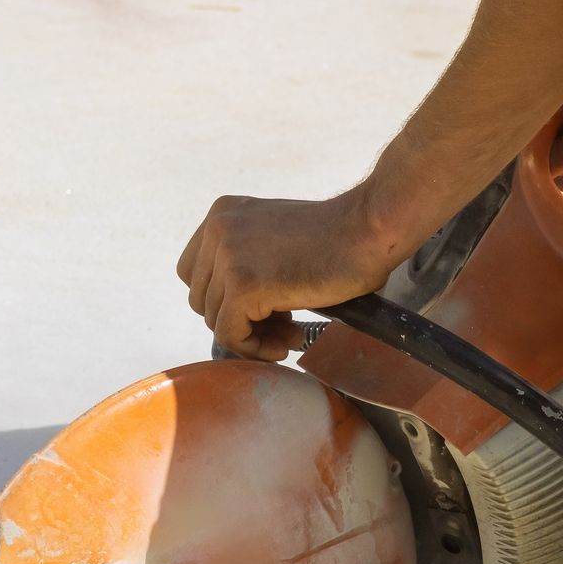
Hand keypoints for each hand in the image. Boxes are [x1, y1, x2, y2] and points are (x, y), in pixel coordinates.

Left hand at [176, 188, 392, 361]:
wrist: (368, 231)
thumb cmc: (335, 240)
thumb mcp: (272, 238)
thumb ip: (245, 261)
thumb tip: (229, 313)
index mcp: (221, 215)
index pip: (194, 273)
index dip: (225, 299)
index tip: (262, 308)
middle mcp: (217, 229)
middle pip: (202, 299)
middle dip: (240, 320)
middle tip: (283, 327)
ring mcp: (227, 257)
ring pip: (215, 320)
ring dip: (253, 336)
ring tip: (291, 335)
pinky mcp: (244, 286)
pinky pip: (230, 335)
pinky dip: (255, 348)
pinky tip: (288, 343)